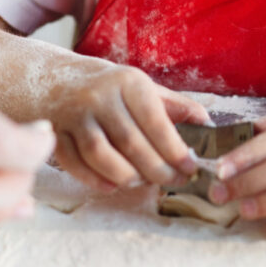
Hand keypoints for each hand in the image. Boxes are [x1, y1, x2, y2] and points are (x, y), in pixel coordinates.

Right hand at [46, 64, 210, 190]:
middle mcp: (100, 96)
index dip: (175, 150)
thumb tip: (209, 124)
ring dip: (127, 177)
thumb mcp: (144, 88)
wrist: (57, 81)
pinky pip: (75, 164)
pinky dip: (95, 180)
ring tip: (144, 182)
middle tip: (174, 181)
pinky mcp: (56, 133)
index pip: (156, 122)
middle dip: (157, 170)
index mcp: (128, 82)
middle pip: (131, 143)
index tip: (190, 168)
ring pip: (102, 156)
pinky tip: (114, 185)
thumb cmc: (112, 89)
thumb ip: (176, 107)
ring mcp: (75, 115)